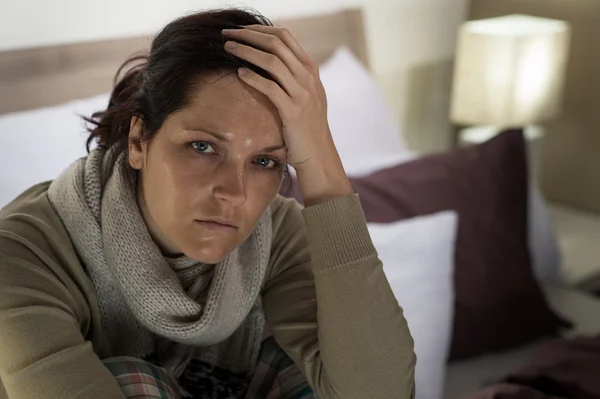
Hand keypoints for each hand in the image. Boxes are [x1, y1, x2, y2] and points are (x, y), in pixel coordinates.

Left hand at [222, 26, 352, 204]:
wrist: (318, 154)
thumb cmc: (305, 126)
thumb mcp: (305, 95)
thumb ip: (292, 76)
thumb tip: (268, 60)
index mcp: (310, 69)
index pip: (285, 36)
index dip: (260, 29)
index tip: (240, 30)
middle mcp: (308, 77)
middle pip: (276, 44)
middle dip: (248, 35)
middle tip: (227, 33)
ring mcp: (302, 93)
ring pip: (272, 61)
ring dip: (246, 51)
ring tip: (227, 48)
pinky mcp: (293, 111)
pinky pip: (270, 87)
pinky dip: (253, 77)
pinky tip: (239, 73)